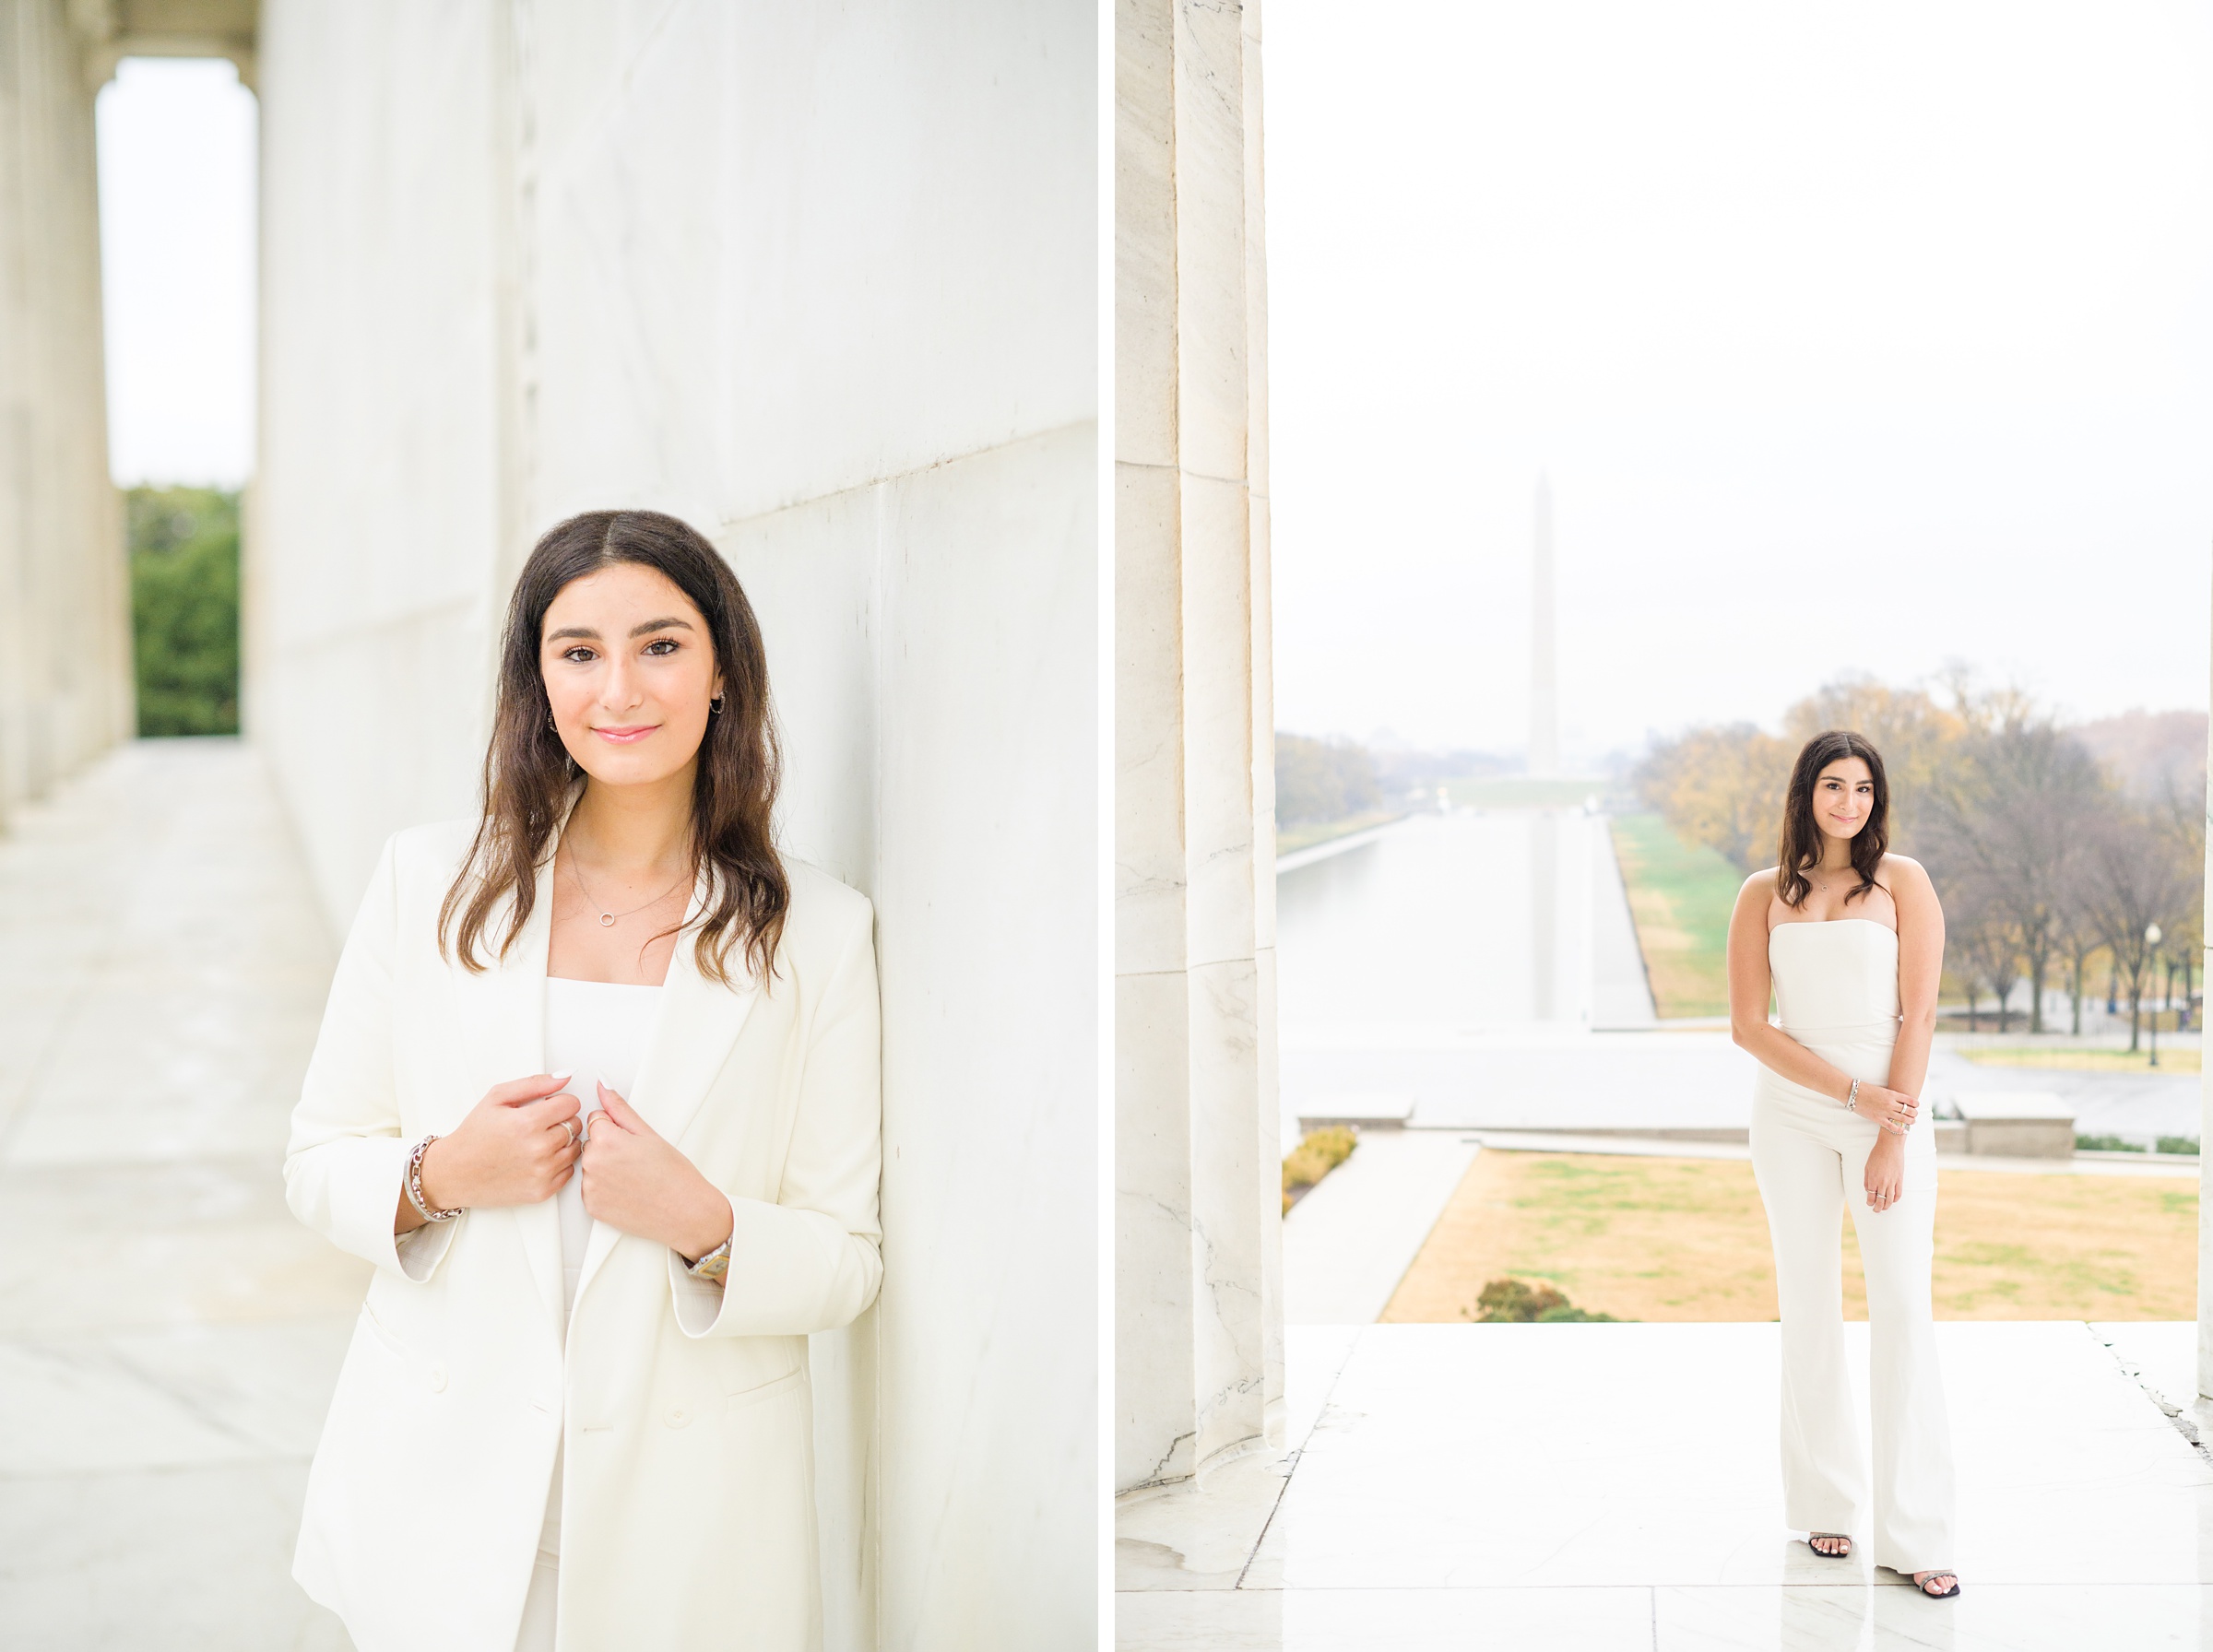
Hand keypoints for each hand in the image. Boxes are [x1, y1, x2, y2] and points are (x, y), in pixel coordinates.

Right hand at [414, 1072, 581, 1216]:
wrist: (455, 1173)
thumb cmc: (474, 1136)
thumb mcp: (497, 1098)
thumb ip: (534, 1084)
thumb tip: (564, 1077)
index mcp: (527, 1123)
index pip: (571, 1104)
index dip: (560, 1102)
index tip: (548, 1107)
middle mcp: (538, 1149)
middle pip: (575, 1125)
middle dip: (560, 1121)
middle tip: (538, 1126)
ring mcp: (541, 1172)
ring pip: (575, 1148)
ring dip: (562, 1143)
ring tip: (537, 1142)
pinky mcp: (542, 1191)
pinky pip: (569, 1171)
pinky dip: (558, 1164)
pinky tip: (538, 1160)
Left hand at [578, 1084, 733, 1260]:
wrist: (685, 1212)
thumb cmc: (674, 1175)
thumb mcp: (649, 1134)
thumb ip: (619, 1108)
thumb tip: (603, 1087)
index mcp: (606, 1140)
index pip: (596, 1119)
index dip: (616, 1128)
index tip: (631, 1142)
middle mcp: (592, 1163)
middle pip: (591, 1142)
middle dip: (609, 1147)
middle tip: (636, 1161)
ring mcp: (590, 1188)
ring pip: (590, 1165)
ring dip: (605, 1167)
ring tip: (633, 1177)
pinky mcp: (591, 1206)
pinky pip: (590, 1188)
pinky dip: (604, 1188)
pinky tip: (626, 1191)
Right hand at [1853, 1083, 1917, 1134]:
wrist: (1853, 1093)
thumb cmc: (1865, 1089)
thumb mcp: (1881, 1089)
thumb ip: (1890, 1095)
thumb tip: (1898, 1099)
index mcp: (1891, 1094)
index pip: (1909, 1100)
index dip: (1915, 1103)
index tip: (1917, 1105)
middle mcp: (1890, 1103)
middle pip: (1908, 1110)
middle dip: (1914, 1113)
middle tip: (1915, 1114)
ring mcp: (1885, 1112)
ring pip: (1903, 1119)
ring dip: (1910, 1121)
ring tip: (1913, 1122)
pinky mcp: (1878, 1119)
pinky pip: (1892, 1126)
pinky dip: (1899, 1129)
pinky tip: (1903, 1130)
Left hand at [1864, 1129, 1904, 1212]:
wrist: (1890, 1146)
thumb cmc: (1877, 1155)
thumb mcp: (1867, 1167)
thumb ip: (1867, 1180)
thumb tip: (1868, 1190)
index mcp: (1873, 1179)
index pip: (1871, 1196)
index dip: (1870, 1202)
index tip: (1869, 1204)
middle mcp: (1883, 1182)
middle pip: (1881, 1200)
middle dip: (1878, 1207)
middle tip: (1876, 1210)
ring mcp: (1892, 1181)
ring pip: (1890, 1199)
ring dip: (1887, 1205)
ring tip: (1884, 1208)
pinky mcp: (1900, 1179)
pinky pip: (1899, 1192)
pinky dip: (1896, 1199)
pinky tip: (1893, 1201)